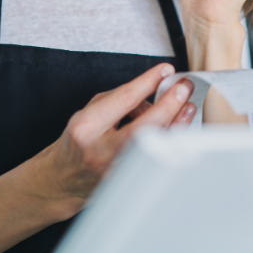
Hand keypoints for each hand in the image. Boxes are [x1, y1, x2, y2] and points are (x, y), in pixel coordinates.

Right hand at [47, 63, 195, 205]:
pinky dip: (167, 140)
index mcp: (86, 127)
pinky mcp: (128, 182)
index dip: (148, 82)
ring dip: (175, 124)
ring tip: (188, 106)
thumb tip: (155, 90)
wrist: (64, 178)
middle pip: (142, 128)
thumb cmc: (80, 140)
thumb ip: (120, 99)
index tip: (166, 70)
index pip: (123, 100)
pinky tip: (177, 128)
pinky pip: (154, 158)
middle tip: (183, 88)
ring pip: (153, 146)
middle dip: (168, 105)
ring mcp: (115, 171)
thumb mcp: (91, 112)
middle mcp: (100, 151)